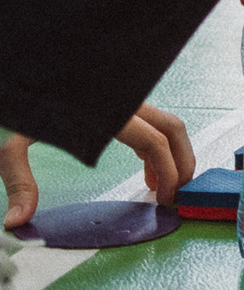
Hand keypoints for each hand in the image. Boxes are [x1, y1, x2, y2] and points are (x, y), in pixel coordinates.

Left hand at [2, 106, 194, 228]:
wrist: (18, 67)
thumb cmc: (14, 103)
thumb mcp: (8, 143)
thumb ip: (19, 181)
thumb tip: (16, 222)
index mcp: (106, 111)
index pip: (154, 142)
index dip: (167, 172)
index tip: (163, 200)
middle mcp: (123, 100)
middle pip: (172, 128)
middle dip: (181, 163)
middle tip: (175, 195)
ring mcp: (124, 96)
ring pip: (166, 122)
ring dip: (172, 154)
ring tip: (160, 187)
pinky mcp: (119, 98)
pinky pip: (151, 120)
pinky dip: (157, 144)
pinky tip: (147, 168)